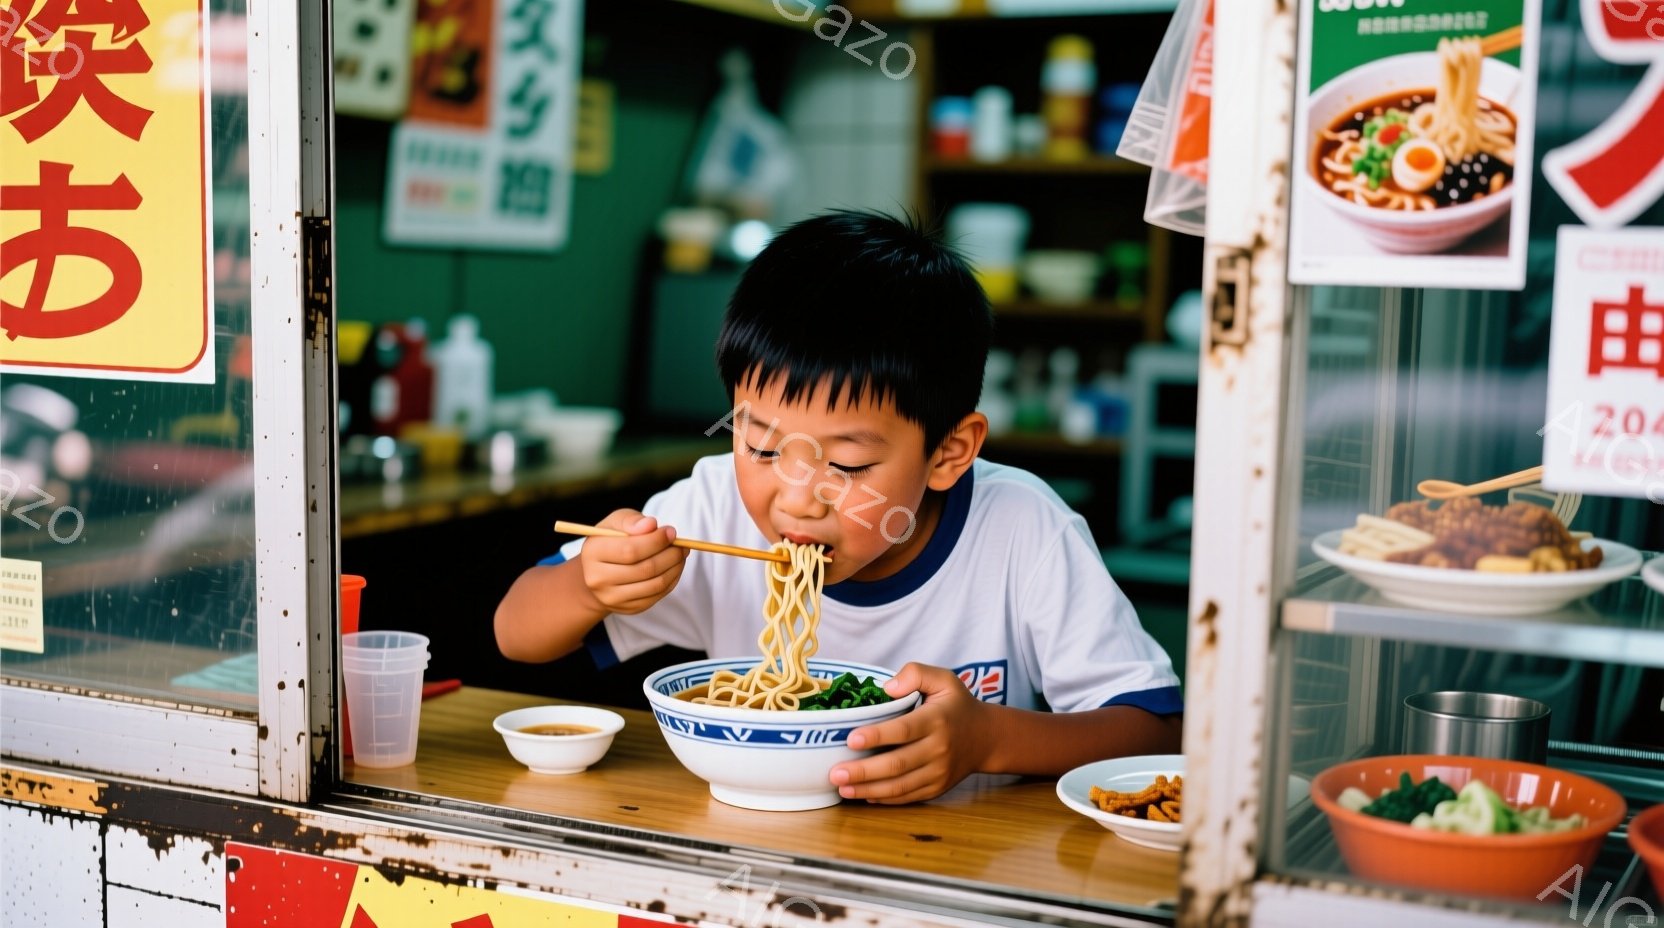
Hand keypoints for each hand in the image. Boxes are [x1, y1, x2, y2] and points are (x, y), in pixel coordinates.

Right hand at [577, 509, 687, 614]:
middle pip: (645, 569)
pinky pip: (657, 595)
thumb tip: (651, 525)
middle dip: (670, 555)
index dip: (656, 541)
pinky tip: (674, 567)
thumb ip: (632, 520)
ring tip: (680, 554)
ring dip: (675, 567)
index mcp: (592, 553)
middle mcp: (598, 579)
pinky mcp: (628, 608)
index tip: (671, 532)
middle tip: (681, 545)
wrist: (599, 571)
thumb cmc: (611, 541)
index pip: (631, 550)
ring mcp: (612, 597)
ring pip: (655, 584)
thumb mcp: (616, 523)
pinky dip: (672, 580)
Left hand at [829, 662, 992, 804]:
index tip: (851, 739)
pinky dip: (884, 799)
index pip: (904, 730)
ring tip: (842, 787)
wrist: (986, 738)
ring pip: (900, 786)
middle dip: (864, 771)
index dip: (877, 735)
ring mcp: (938, 772)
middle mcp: (938, 749)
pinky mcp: (936, 788)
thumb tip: (888, 688)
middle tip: (835, 772)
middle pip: (897, 764)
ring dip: (868, 789)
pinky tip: (862, 795)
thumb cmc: (956, 705)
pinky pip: (907, 796)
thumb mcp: (943, 679)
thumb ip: (916, 673)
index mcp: (937, 720)